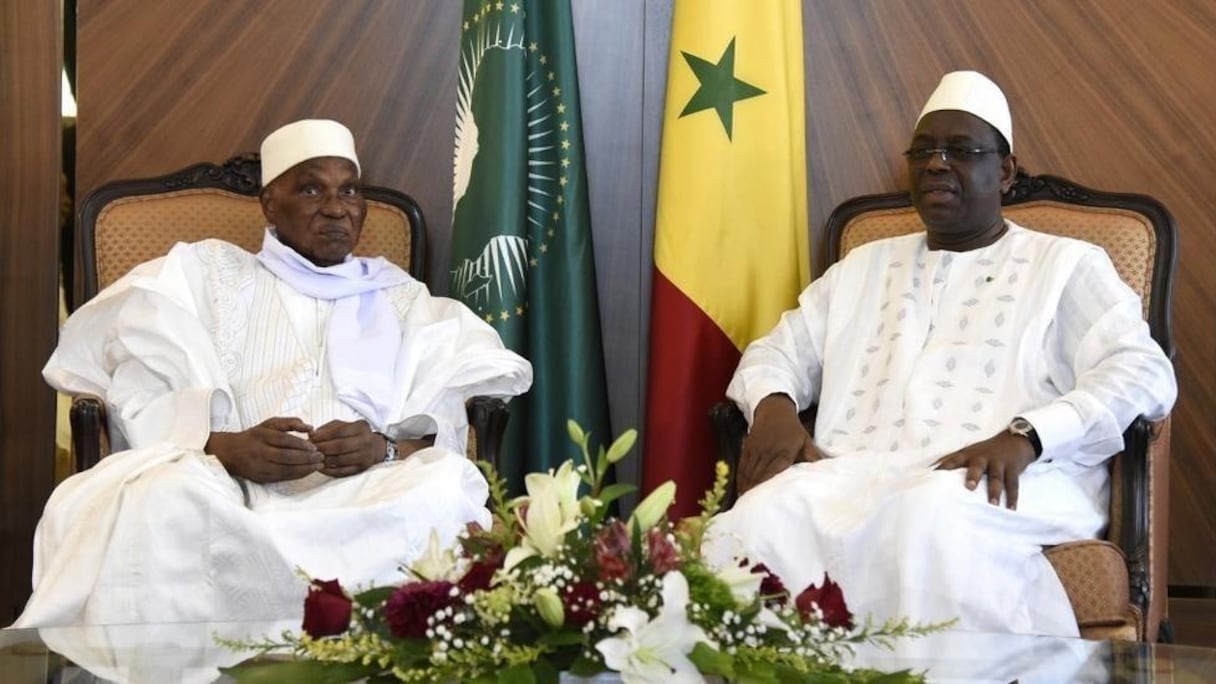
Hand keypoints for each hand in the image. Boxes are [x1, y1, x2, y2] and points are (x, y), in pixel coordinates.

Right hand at [206, 416, 321, 482]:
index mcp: (261, 436)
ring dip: (305, 468)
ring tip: (318, 465)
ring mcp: (260, 466)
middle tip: (320, 457)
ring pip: (285, 469)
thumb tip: (310, 427)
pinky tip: (308, 471)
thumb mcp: (269, 423)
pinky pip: (283, 477)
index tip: (314, 446)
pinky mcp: (262, 477)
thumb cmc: (255, 436)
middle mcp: (260, 452)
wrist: (231, 453)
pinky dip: (297, 475)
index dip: (301, 444)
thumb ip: (290, 422)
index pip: (284, 440)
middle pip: (286, 456)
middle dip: (306, 458)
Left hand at [310, 420, 383, 477]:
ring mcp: (365, 456)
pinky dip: (330, 471)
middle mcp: (366, 441)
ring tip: (314, 459)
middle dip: (322, 448)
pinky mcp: (362, 468)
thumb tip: (311, 435)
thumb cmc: (355, 435)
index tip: (311, 439)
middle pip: (340, 446)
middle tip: (311, 450)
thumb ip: (328, 428)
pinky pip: (343, 471)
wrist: (376, 448)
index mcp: (361, 427)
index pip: (339, 431)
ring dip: (325, 460)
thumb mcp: (345, 426)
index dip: (323, 436)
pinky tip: (321, 467)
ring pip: (341, 460)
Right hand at [737, 394, 818, 494]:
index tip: (765, 501)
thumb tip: (826, 471)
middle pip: (759, 475)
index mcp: (784, 451)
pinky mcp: (747, 447)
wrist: (774, 409)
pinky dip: (741, 478)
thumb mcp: (806, 440)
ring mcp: (756, 449)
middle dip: (755, 491)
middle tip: (753, 508)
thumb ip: (813, 457)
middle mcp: (768, 451)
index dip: (768, 487)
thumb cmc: (792, 428)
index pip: (774, 472)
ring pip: (749, 471)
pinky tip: (740, 488)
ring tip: (745, 502)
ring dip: (746, 487)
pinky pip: (742, 465)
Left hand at [934, 431, 1036, 508]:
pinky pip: (1013, 484)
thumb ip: (953, 462)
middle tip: (969, 488)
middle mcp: (983, 458)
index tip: (934, 477)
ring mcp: (999, 463)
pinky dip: (1013, 498)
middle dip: (973, 476)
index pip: (954, 460)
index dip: (944, 468)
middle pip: (977, 467)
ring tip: (992, 505)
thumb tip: (929, 472)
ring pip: (997, 478)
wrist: (1016, 440)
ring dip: (994, 492)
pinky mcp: (1013, 468)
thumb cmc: (986, 451)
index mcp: (969, 454)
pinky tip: (1011, 509)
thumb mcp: (970, 452)